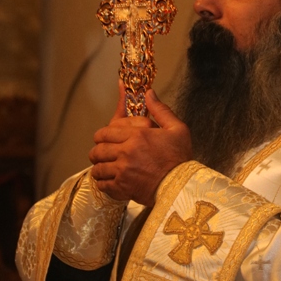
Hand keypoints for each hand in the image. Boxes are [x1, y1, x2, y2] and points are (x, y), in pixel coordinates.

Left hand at [89, 82, 191, 205]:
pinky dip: (103, 183)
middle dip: (98, 151)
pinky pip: (102, 184)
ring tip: (105, 168)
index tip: (106, 138)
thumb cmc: (180, 158)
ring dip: (99, 167)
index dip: (102, 135)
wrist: (182, 186)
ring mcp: (122, 171)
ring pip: (97, 168)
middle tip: (103, 153)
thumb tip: (148, 93)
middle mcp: (126, 152)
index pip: (105, 132)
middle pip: (98, 149)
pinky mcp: (122, 187)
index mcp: (137, 135)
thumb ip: (160, 110)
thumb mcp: (177, 129)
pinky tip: (109, 181)